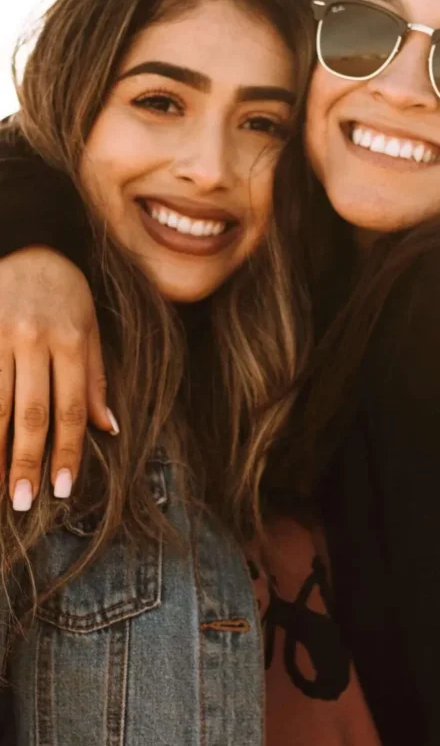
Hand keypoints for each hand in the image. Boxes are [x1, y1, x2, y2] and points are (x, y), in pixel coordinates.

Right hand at [0, 247, 113, 510]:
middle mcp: (34, 340)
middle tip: (23, 501)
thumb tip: (109, 429)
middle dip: (28, 461)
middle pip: (31, 413)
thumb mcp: (90, 328)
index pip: (71, 408)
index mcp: (71, 341)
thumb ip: (96, 379)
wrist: (25, 244)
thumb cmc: (64, 293)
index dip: (66, 451)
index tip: (60, 488)